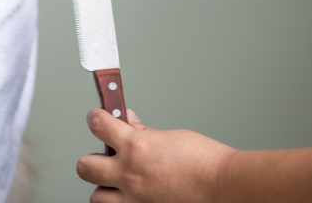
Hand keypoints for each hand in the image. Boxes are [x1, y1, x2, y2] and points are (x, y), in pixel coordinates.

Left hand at [76, 108, 234, 202]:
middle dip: (92, 158)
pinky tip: (132, 197)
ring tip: (117, 182)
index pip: (97, 125)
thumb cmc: (206, 162)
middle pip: (84, 166)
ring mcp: (135, 200)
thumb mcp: (170, 137)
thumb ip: (143, 132)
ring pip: (97, 197)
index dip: (95, 118)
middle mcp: (129, 174)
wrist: (226, 187)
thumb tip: (128, 122)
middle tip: (105, 156)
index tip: (96, 117)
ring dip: (104, 188)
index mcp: (135, 147)